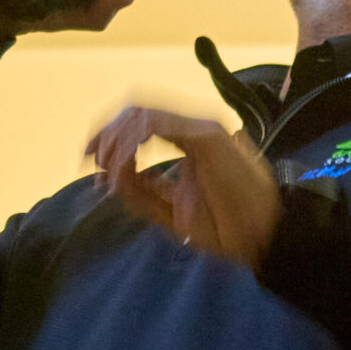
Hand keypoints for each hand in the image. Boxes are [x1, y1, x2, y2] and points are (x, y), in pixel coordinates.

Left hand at [87, 106, 280, 268]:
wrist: (261, 239)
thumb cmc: (225, 227)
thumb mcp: (169, 209)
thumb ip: (140, 190)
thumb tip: (105, 174)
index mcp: (187, 139)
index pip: (140, 119)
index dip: (108, 133)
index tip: (89, 158)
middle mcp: (192, 127)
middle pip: (136, 109)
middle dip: (106, 130)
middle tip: (90, 158)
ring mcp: (201, 128)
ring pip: (143, 114)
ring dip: (117, 138)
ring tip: (107, 166)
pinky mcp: (206, 136)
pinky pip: (158, 127)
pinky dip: (133, 144)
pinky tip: (125, 167)